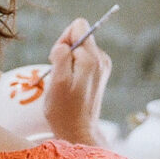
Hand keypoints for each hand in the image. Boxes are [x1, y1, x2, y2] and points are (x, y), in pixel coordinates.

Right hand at [44, 18, 111, 145]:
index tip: (57, 59)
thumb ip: (61, 56)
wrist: (78, 132)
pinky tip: (71, 85)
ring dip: (67, 61)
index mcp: (92, 59)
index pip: (78, 26)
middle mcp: (101, 59)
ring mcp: (102, 66)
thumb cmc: (64, 110)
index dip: (63, 38)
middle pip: (78, 36)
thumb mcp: (57, 82)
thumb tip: (66, 43)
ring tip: (64, 82)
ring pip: (79, 48)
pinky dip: (73, 68)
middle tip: (59, 73)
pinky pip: (82, 59)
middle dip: (64, 50)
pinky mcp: (99, 73)